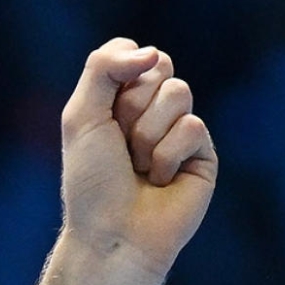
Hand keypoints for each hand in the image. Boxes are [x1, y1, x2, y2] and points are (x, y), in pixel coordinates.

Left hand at [58, 38, 218, 278]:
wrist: (113, 233)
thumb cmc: (92, 180)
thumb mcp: (81, 115)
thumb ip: (104, 67)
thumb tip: (152, 53)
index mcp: (119, 98)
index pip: (134, 52)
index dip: (120, 72)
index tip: (103, 111)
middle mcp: (151, 110)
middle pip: (159, 67)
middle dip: (132, 106)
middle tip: (120, 144)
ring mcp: (179, 130)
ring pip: (178, 93)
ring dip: (148, 134)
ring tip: (139, 167)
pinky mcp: (203, 153)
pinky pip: (192, 126)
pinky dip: (167, 155)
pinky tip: (160, 181)